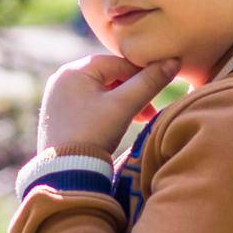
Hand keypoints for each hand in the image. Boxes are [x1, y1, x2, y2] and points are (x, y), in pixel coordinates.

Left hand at [36, 53, 180, 155]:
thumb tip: (174, 61)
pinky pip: (90, 103)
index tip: (159, 92)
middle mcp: (62, 78)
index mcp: (74, 70)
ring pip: (102, 91)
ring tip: (139, 119)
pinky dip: (108, 110)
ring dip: (123, 102)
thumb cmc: (94, 134)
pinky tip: (119, 124)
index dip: (143, 76)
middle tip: (150, 112)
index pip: (119, 64)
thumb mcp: (125, 106)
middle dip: (133, 92)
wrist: (66, 172)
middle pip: (110, 77)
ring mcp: (58, 97)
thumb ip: (150, 82)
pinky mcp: (59, 114)